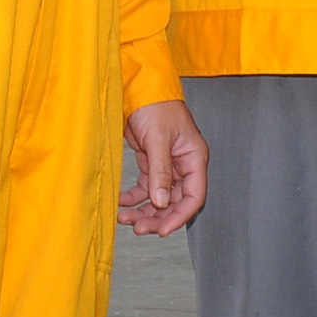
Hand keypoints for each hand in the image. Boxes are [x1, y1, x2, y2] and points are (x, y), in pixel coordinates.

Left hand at [118, 99, 209, 236]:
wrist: (137, 87)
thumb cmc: (156, 104)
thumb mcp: (158, 139)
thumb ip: (160, 172)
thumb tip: (161, 202)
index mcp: (194, 157)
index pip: (193, 196)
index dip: (180, 216)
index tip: (163, 229)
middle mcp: (183, 163)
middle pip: (175, 201)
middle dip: (158, 217)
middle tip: (140, 228)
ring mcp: (166, 164)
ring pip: (159, 197)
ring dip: (144, 210)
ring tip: (126, 218)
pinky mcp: (151, 162)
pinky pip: (145, 187)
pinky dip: (134, 197)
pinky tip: (123, 203)